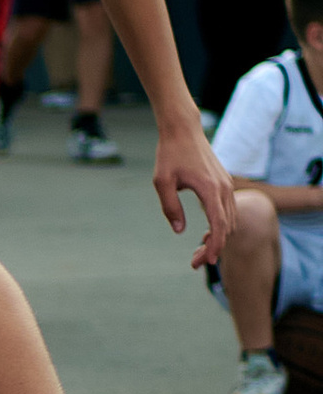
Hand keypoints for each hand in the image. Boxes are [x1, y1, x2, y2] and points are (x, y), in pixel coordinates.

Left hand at [152, 123, 233, 266]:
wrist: (183, 130)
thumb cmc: (170, 154)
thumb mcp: (162, 182)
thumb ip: (170, 207)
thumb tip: (180, 231)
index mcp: (210, 189)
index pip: (219, 226)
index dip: (215, 247)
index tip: (207, 262)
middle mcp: (224, 188)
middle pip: (227, 227)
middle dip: (214, 247)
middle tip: (196, 262)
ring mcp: (227, 185)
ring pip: (231, 220)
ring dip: (219, 238)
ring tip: (200, 252)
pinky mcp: (225, 183)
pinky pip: (229, 210)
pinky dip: (222, 226)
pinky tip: (207, 234)